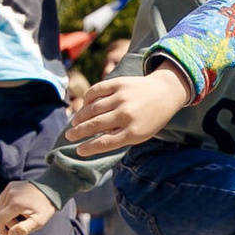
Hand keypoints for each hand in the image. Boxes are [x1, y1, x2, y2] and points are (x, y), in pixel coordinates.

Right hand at [0, 181, 56, 234]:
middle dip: (6, 223)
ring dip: (6, 214)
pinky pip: (3, 199)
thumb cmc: (45, 207)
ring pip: (0, 207)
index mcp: (15, 204)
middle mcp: (10, 195)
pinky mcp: (11, 185)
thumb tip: (10, 234)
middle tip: (19, 225)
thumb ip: (24, 229)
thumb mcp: (39, 221)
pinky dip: (7, 206)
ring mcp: (10, 189)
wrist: (52, 188)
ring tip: (20, 216)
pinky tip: (17, 208)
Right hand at [66, 68, 191, 152]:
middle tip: (69, 136)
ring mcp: (122, 97)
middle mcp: (127, 115)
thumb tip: (93, 140)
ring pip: (93, 108)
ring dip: (80, 117)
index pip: (105, 143)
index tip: (78, 151)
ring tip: (74, 123)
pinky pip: (96, 91)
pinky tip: (84, 106)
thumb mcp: (141, 134)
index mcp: (134, 132)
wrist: (165, 93)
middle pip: (96, 125)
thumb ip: (120, 138)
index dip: (89, 148)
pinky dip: (87, 99)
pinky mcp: (119, 83)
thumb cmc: (150, 119)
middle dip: (79, 132)